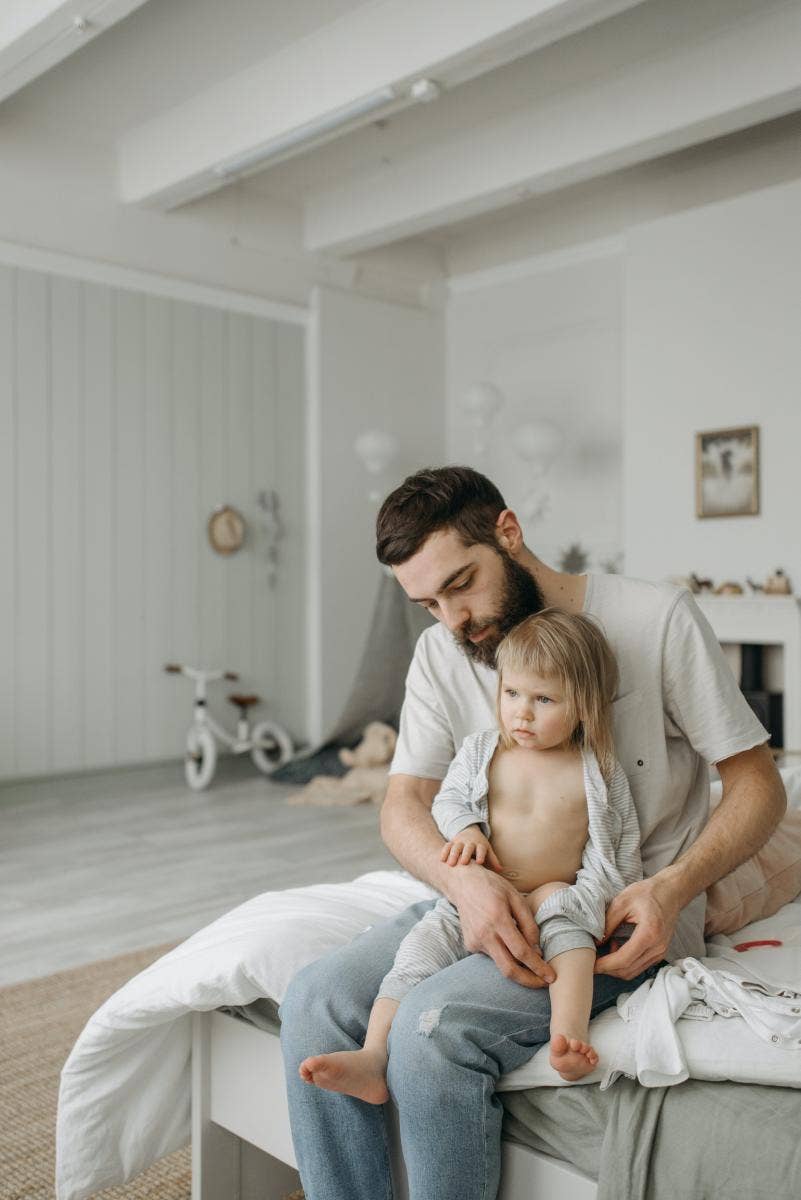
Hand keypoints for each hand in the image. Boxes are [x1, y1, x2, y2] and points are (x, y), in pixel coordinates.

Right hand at [440, 829, 504, 872]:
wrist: (469, 831)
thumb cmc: (480, 846)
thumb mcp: (487, 850)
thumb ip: (493, 859)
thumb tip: (500, 870)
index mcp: (480, 845)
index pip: (481, 849)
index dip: (480, 855)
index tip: (479, 862)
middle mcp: (470, 843)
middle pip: (467, 848)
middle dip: (465, 854)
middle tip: (463, 862)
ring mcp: (460, 842)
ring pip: (456, 847)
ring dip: (453, 854)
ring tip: (450, 864)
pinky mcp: (452, 842)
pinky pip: (447, 846)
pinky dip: (444, 852)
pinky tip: (441, 859)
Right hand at [445, 862, 554, 988]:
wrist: (462, 883)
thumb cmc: (493, 887)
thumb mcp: (516, 898)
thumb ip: (529, 924)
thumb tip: (537, 950)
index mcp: (498, 919)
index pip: (521, 952)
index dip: (538, 967)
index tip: (551, 977)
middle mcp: (484, 934)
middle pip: (509, 969)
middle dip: (529, 981)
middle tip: (544, 983)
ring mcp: (475, 941)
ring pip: (501, 964)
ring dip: (518, 968)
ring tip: (531, 963)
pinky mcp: (470, 945)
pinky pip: (493, 955)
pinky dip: (504, 954)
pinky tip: (506, 941)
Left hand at [594, 875, 680, 979]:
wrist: (671, 892)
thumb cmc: (647, 893)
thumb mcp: (622, 902)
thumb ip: (608, 923)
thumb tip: (596, 942)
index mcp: (649, 933)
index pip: (624, 959)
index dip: (605, 965)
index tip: (590, 964)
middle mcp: (657, 947)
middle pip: (628, 970)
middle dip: (607, 969)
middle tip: (592, 960)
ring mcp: (660, 952)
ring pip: (633, 971)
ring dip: (616, 967)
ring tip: (604, 951)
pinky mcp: (659, 953)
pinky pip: (639, 966)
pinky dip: (625, 963)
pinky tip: (617, 948)